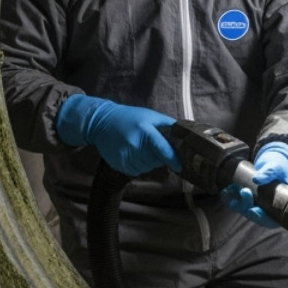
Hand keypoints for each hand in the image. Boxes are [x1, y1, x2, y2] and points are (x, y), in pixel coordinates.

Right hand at [55, 94, 180, 175]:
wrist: (101, 121)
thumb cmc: (131, 118)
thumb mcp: (150, 116)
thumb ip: (168, 125)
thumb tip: (186, 135)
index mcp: (145, 130)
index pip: (162, 149)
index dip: (172, 159)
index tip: (180, 166)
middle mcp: (134, 144)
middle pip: (156, 161)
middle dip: (159, 157)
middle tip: (153, 147)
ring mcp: (124, 155)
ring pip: (146, 168)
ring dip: (149, 162)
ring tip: (142, 149)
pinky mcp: (117, 163)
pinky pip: (135, 171)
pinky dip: (139, 166)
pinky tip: (134, 154)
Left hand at [224, 143, 287, 226]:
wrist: (273, 165)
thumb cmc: (279, 168)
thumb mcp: (276, 169)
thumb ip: (268, 173)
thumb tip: (256, 179)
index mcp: (281, 208)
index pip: (272, 220)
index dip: (262, 218)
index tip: (254, 210)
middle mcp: (269, 211)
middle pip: (256, 216)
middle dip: (247, 206)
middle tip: (244, 190)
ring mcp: (258, 207)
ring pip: (246, 211)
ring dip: (237, 203)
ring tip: (231, 189)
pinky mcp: (249, 202)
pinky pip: (239, 204)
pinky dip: (231, 198)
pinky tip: (226, 191)